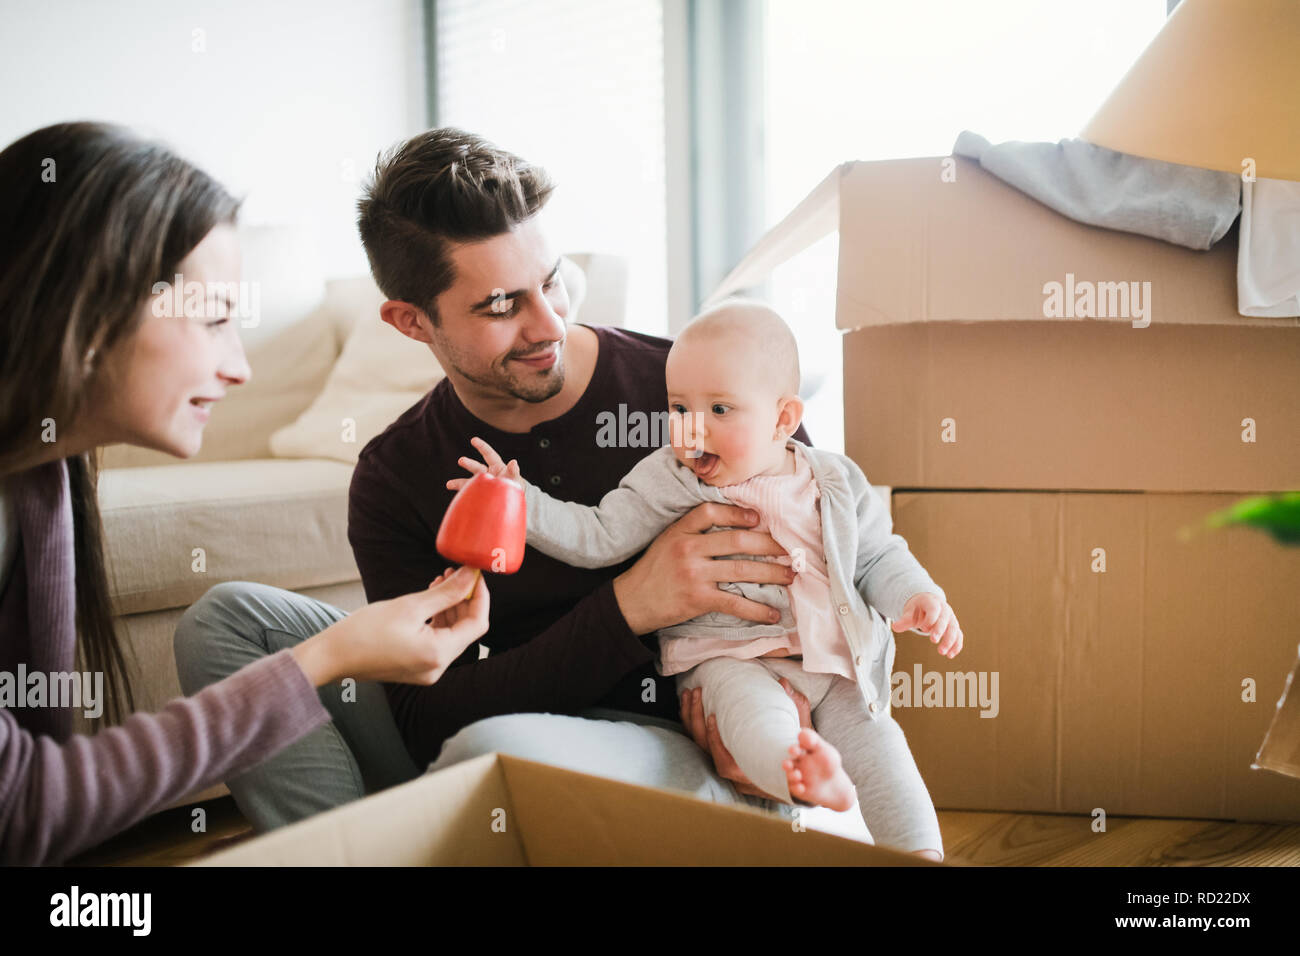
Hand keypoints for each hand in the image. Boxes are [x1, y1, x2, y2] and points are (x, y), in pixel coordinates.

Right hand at [292, 566, 489, 685]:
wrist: (330, 656)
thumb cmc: (363, 631)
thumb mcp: (410, 606)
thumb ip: (446, 592)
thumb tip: (471, 574)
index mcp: (438, 655)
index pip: (477, 623)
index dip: (479, 596)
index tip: (474, 574)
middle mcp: (437, 668)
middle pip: (465, 630)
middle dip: (463, 600)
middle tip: (454, 573)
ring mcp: (426, 671)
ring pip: (451, 635)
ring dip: (449, 608)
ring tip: (439, 582)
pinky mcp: (415, 668)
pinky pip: (436, 642)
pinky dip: (437, 621)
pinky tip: (428, 600)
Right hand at [446, 436, 522, 491]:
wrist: (512, 500)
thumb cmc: (515, 486)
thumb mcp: (515, 478)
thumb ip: (514, 471)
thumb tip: (513, 462)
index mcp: (497, 466)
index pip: (489, 454)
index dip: (482, 447)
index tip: (473, 440)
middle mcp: (487, 473)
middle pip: (477, 467)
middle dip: (469, 464)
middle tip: (461, 461)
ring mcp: (482, 484)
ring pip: (469, 481)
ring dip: (459, 483)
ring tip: (449, 484)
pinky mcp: (478, 494)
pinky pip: (469, 493)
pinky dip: (462, 494)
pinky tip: (457, 497)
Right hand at [612, 502, 796, 635]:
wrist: (631, 602)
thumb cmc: (653, 571)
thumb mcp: (667, 541)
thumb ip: (692, 531)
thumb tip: (732, 526)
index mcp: (680, 530)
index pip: (711, 512)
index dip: (737, 513)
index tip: (758, 519)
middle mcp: (688, 548)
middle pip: (737, 541)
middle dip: (768, 545)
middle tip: (789, 550)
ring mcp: (694, 574)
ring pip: (742, 570)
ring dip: (771, 574)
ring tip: (790, 576)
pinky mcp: (698, 599)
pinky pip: (735, 602)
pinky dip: (757, 609)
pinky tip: (773, 613)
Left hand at [679, 678, 811, 799]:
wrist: (799, 772)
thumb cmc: (800, 753)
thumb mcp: (802, 733)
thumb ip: (796, 708)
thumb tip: (782, 683)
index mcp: (753, 773)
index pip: (725, 763)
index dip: (714, 741)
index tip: (712, 715)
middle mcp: (736, 775)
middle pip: (705, 751)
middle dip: (696, 720)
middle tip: (697, 692)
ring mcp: (727, 767)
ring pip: (699, 746)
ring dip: (690, 718)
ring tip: (690, 693)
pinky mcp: (722, 757)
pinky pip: (700, 743)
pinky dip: (693, 724)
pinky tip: (689, 704)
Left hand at [892, 592, 962, 657]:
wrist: (929, 603)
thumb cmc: (918, 608)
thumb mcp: (910, 611)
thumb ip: (904, 620)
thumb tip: (895, 627)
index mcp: (932, 603)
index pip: (934, 609)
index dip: (931, 618)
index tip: (924, 628)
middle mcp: (944, 610)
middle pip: (945, 620)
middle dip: (940, 631)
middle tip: (933, 641)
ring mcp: (951, 618)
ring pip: (954, 629)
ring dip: (950, 641)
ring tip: (942, 652)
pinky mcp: (954, 627)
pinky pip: (959, 636)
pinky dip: (956, 645)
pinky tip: (951, 655)